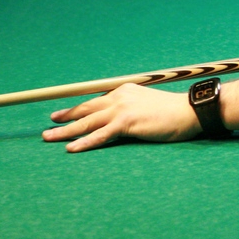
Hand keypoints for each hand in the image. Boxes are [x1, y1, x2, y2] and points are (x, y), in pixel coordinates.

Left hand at [42, 83, 202, 151]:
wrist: (190, 111)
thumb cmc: (173, 112)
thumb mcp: (147, 105)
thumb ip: (131, 108)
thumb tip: (119, 120)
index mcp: (124, 90)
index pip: (95, 101)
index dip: (78, 109)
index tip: (63, 114)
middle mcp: (119, 96)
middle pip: (86, 109)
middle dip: (65, 118)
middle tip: (49, 124)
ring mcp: (122, 109)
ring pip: (88, 122)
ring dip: (65, 130)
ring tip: (49, 137)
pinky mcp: (127, 122)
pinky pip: (100, 135)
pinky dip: (85, 142)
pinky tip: (72, 148)